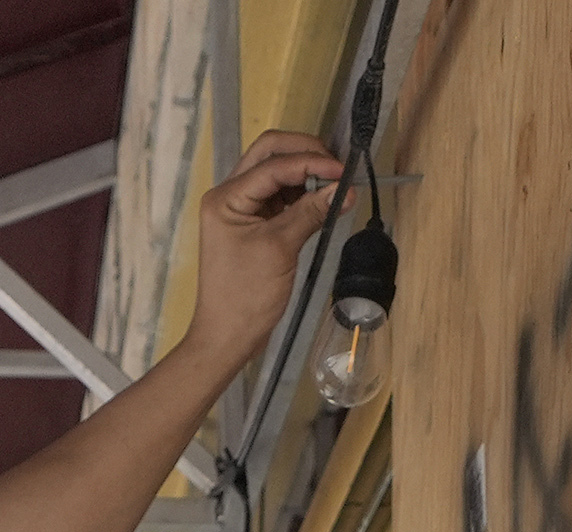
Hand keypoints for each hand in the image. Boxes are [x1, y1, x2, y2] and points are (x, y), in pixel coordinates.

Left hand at [183, 129, 347, 372]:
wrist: (228, 336)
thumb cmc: (245, 297)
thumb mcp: (280, 249)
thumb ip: (311, 212)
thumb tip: (344, 189)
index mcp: (226, 197)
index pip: (273, 164)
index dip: (310, 162)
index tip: (344, 171)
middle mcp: (231, 196)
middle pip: (270, 155)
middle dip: (305, 155)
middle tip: (337, 167)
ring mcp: (243, 210)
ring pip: (277, 174)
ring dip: (307, 174)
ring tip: (336, 185)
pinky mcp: (256, 225)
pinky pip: (282, 198)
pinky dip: (304, 195)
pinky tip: (325, 201)